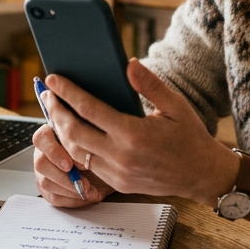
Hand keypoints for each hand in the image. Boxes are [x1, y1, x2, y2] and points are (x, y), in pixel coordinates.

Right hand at [32, 123, 112, 206]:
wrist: (111, 167)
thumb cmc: (102, 150)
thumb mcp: (98, 142)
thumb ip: (88, 143)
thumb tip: (84, 155)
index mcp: (53, 134)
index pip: (41, 138)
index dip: (54, 153)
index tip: (70, 165)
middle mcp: (44, 152)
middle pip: (41, 164)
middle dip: (63, 177)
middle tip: (84, 183)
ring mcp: (45, 172)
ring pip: (46, 183)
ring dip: (71, 190)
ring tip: (91, 192)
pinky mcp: (49, 189)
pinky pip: (54, 197)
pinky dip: (73, 200)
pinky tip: (88, 196)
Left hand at [41, 59, 238, 204]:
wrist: (202, 175)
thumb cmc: (190, 136)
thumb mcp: (176, 105)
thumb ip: (149, 85)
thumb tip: (128, 63)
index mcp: (134, 134)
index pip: (89, 110)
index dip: (68, 93)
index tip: (53, 79)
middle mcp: (121, 156)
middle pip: (73, 132)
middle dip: (56, 112)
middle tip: (48, 95)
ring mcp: (118, 174)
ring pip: (76, 152)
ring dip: (62, 131)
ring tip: (56, 112)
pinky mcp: (118, 185)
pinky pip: (88, 166)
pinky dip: (76, 148)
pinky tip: (73, 134)